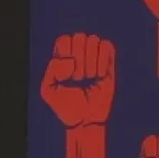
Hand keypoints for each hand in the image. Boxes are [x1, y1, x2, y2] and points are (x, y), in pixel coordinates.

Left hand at [40, 32, 115, 157]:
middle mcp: (79, 52)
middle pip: (79, 37)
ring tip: (90, 78)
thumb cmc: (66, 106)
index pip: (64, 40)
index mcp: (63, 56)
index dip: (65, 54)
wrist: (85, 120)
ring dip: (91, 61)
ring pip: (93, 40)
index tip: (66, 76)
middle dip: (78, 59)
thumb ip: (51, 71)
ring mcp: (95, 56)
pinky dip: (103, 60)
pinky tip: (100, 75)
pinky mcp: (110, 63)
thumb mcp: (48, 90)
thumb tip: (71, 61)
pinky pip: (107, 46)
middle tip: (78, 78)